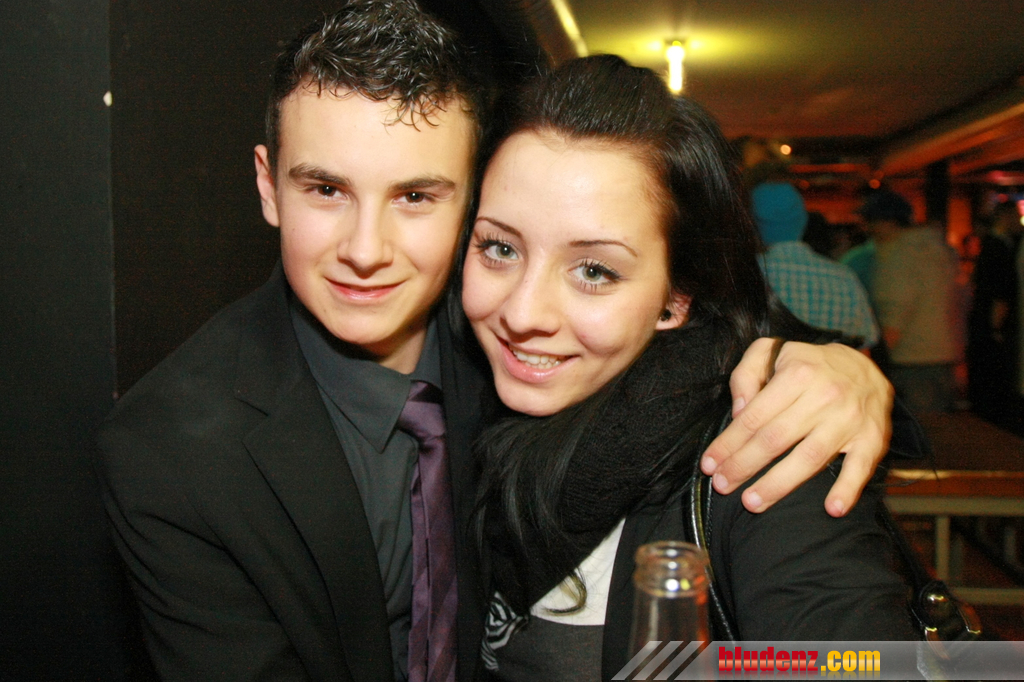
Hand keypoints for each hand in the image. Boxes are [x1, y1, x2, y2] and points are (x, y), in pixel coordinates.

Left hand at [700, 339, 892, 516]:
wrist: (866, 368)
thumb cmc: (808, 365)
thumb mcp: (773, 352)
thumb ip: (746, 375)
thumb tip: (739, 411)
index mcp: (798, 374)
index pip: (754, 416)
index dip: (729, 443)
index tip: (709, 464)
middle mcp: (825, 396)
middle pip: (776, 439)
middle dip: (744, 466)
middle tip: (722, 486)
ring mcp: (850, 419)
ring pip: (809, 458)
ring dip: (779, 484)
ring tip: (753, 502)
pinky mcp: (872, 438)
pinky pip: (861, 467)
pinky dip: (848, 489)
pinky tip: (832, 509)